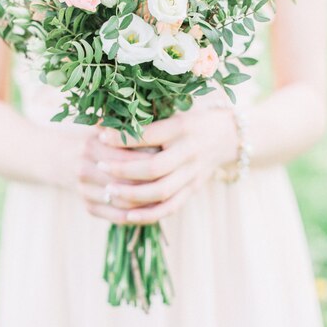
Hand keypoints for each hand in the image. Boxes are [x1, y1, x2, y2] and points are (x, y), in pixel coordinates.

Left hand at [77, 108, 237, 224]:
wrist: (226, 135)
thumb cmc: (189, 120)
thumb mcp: (171, 111)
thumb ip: (144, 118)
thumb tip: (104, 121)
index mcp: (182, 127)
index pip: (149, 135)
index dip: (123, 138)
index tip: (100, 137)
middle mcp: (189, 151)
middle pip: (154, 167)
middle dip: (123, 169)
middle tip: (100, 166)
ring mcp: (193, 173)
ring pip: (161, 191)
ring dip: (132, 194)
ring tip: (109, 190)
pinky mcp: (194, 189)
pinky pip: (171, 207)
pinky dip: (149, 214)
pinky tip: (128, 215)